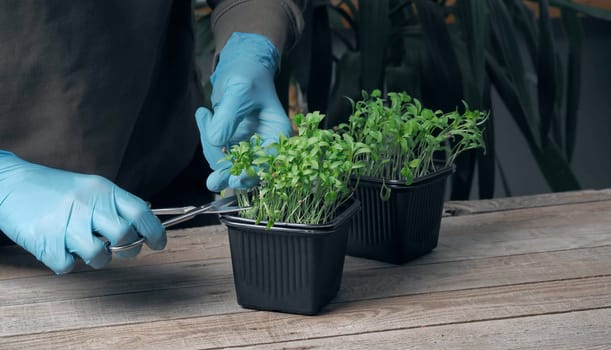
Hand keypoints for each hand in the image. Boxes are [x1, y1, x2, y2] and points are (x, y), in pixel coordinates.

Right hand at [0, 151, 165, 273]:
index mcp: (103, 190)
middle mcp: (88, 205)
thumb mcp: (90, 187)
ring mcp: (67, 224)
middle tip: (121, 249)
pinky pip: (68, 265)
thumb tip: (145, 226)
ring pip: (100, 256)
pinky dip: (65, 261)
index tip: (159, 244)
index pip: (141, 213)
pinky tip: (58, 246)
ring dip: (97, 258)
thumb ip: (115, 205)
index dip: (155, 231)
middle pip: (125, 236)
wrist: (8, 184)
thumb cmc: (53, 190)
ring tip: (84, 245)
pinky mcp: (46, 242)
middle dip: (128, 248)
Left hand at [196, 32, 292, 191]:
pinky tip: (204, 115)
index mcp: (278, 134)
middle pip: (247, 170)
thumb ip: (228, 117)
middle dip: (227, 172)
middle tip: (212, 181)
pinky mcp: (234, 144)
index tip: (233, 181)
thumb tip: (217, 141)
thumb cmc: (248, 74)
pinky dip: (207, 139)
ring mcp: (249, 146)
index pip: (268, 163)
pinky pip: (218, 153)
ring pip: (228, 163)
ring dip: (210, 145)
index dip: (252, 175)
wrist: (241, 64)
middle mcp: (266, 144)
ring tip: (204, 114)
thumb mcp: (239, 91)